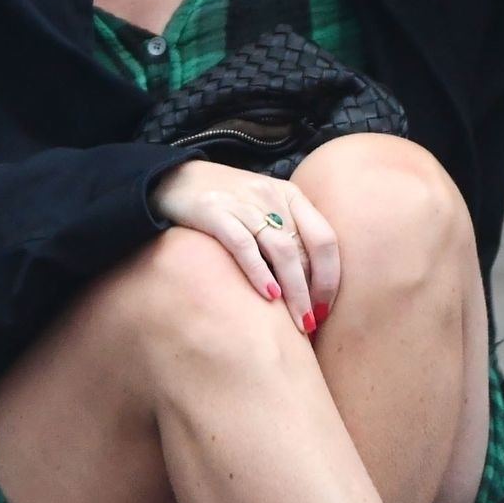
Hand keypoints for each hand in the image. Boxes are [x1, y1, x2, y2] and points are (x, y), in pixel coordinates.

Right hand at [148, 159, 339, 337]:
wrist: (172, 178)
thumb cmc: (224, 202)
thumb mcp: (262, 209)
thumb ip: (286, 234)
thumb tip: (311, 284)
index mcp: (290, 195)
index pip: (324, 239)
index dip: (331, 278)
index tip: (325, 309)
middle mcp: (272, 195)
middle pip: (304, 250)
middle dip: (312, 292)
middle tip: (310, 323)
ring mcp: (243, 203)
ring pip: (281, 251)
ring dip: (294, 291)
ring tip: (296, 321)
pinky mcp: (214, 211)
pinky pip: (244, 246)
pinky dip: (259, 273)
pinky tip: (268, 297)